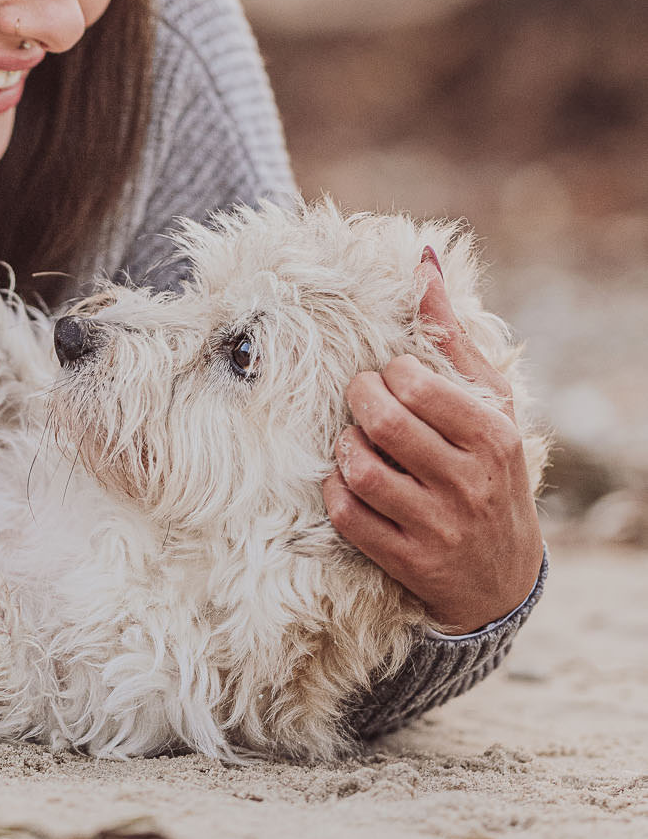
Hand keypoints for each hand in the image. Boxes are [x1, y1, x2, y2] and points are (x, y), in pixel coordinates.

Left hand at [321, 250, 543, 633]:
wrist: (502, 576)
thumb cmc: (489, 467)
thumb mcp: (488, 402)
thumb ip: (452, 335)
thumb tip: (423, 262)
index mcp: (492, 435)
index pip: (414, 383)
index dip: (389, 374)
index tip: (393, 380)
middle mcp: (469, 481)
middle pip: (382, 421)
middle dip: (358, 401)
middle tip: (361, 401)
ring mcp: (438, 526)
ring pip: (360, 468)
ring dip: (344, 448)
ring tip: (356, 442)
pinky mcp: (408, 562)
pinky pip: (347, 515)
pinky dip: (335, 492)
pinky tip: (348, 482)